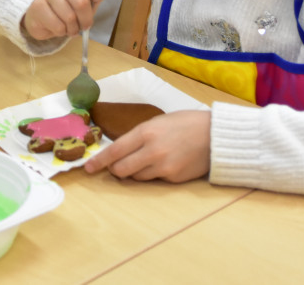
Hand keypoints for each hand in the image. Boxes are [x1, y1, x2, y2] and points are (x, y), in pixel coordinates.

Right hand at [21, 0, 118, 39]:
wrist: (43, 17)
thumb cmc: (70, 8)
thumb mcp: (89, 1)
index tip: (94, 1)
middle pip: (82, 3)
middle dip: (86, 20)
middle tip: (83, 25)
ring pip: (69, 17)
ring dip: (73, 28)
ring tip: (70, 27)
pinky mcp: (37, 6)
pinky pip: (57, 25)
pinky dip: (61, 32)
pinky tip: (59, 28)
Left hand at [84, 110, 211, 182]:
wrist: (215, 135)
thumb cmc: (185, 123)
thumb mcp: (157, 122)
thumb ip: (138, 136)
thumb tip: (119, 150)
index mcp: (145, 133)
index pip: (115, 151)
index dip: (99, 162)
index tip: (88, 169)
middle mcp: (152, 152)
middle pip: (121, 170)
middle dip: (116, 170)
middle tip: (117, 166)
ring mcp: (163, 167)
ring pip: (136, 177)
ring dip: (135, 172)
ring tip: (148, 160)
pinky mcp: (173, 179)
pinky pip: (154, 180)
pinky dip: (153, 174)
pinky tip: (165, 163)